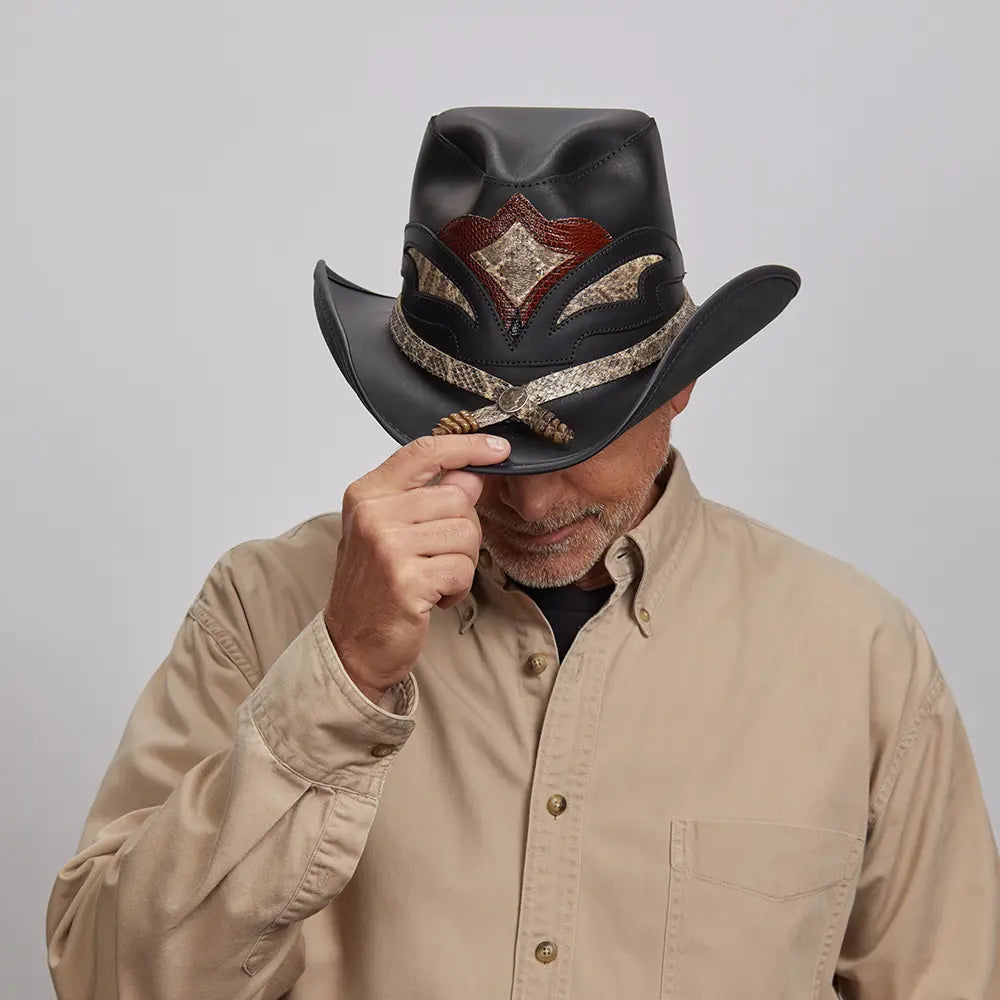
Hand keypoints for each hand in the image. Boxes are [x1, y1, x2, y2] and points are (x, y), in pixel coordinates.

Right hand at [323, 433, 510, 702]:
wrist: (352, 645)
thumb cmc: (374, 587)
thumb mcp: (391, 532)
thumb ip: (427, 499)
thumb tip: (471, 476)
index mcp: (367, 493)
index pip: (424, 452)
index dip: (467, 446)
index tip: (498, 449)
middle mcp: (372, 514)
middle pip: (457, 499)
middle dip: (464, 533)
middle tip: (440, 559)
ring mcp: (386, 546)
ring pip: (466, 534)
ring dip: (462, 563)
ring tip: (434, 579)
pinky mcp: (405, 579)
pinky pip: (463, 569)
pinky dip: (458, 589)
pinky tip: (434, 598)